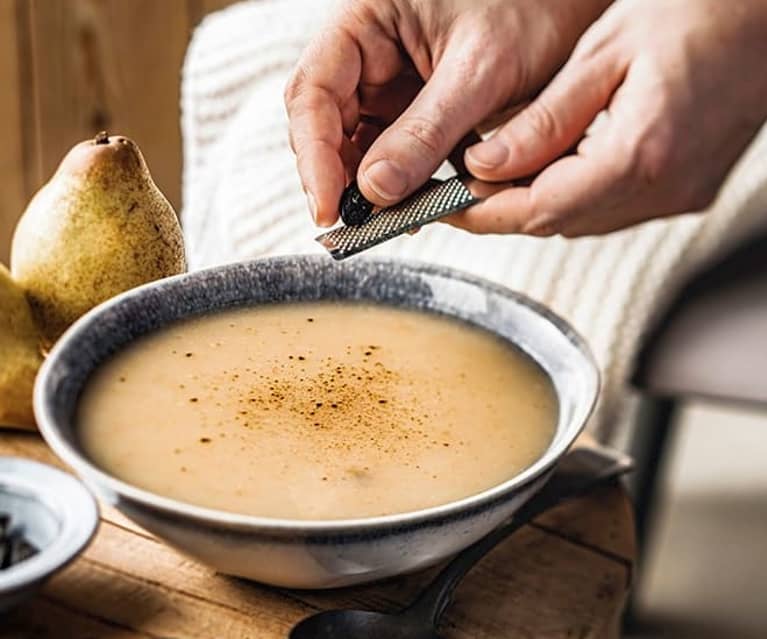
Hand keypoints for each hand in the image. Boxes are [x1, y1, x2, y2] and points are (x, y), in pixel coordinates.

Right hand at [285, 0, 611, 225]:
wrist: (573, 4)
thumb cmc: (535, 6)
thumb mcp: (481, 70)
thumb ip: (425, 131)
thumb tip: (374, 191)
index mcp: (366, 20)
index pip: (314, 92)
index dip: (314, 155)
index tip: (328, 208)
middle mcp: (368, 51)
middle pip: (327, 124)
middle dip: (338, 177)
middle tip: (357, 227)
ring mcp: (390, 82)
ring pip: (359, 145)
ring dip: (370, 187)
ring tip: (391, 222)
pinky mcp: (415, 108)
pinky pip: (394, 152)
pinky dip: (403, 182)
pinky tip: (416, 205)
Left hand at [452, 0, 766, 236]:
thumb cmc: (698, 11)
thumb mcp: (604, 53)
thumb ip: (542, 120)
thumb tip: (484, 165)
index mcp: (640, 155)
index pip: (537, 208)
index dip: (481, 212)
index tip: (441, 203)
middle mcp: (662, 190)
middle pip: (556, 222)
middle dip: (499, 210)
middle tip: (456, 186)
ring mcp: (677, 197)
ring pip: (580, 221)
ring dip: (532, 203)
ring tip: (495, 172)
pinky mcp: (684, 192)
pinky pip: (609, 210)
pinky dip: (569, 195)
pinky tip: (549, 167)